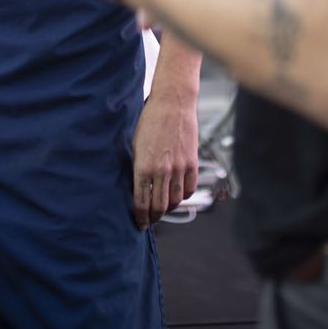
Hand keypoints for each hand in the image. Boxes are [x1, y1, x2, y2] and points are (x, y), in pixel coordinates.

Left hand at [131, 92, 198, 229]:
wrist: (172, 103)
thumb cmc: (150, 121)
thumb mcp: (136, 145)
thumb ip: (138, 167)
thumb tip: (137, 188)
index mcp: (143, 167)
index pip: (141, 203)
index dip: (140, 218)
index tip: (139, 225)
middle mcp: (161, 171)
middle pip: (158, 207)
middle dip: (153, 217)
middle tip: (150, 220)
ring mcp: (178, 168)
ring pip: (174, 201)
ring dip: (167, 208)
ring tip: (162, 209)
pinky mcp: (191, 163)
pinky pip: (188, 189)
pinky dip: (182, 196)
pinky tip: (176, 195)